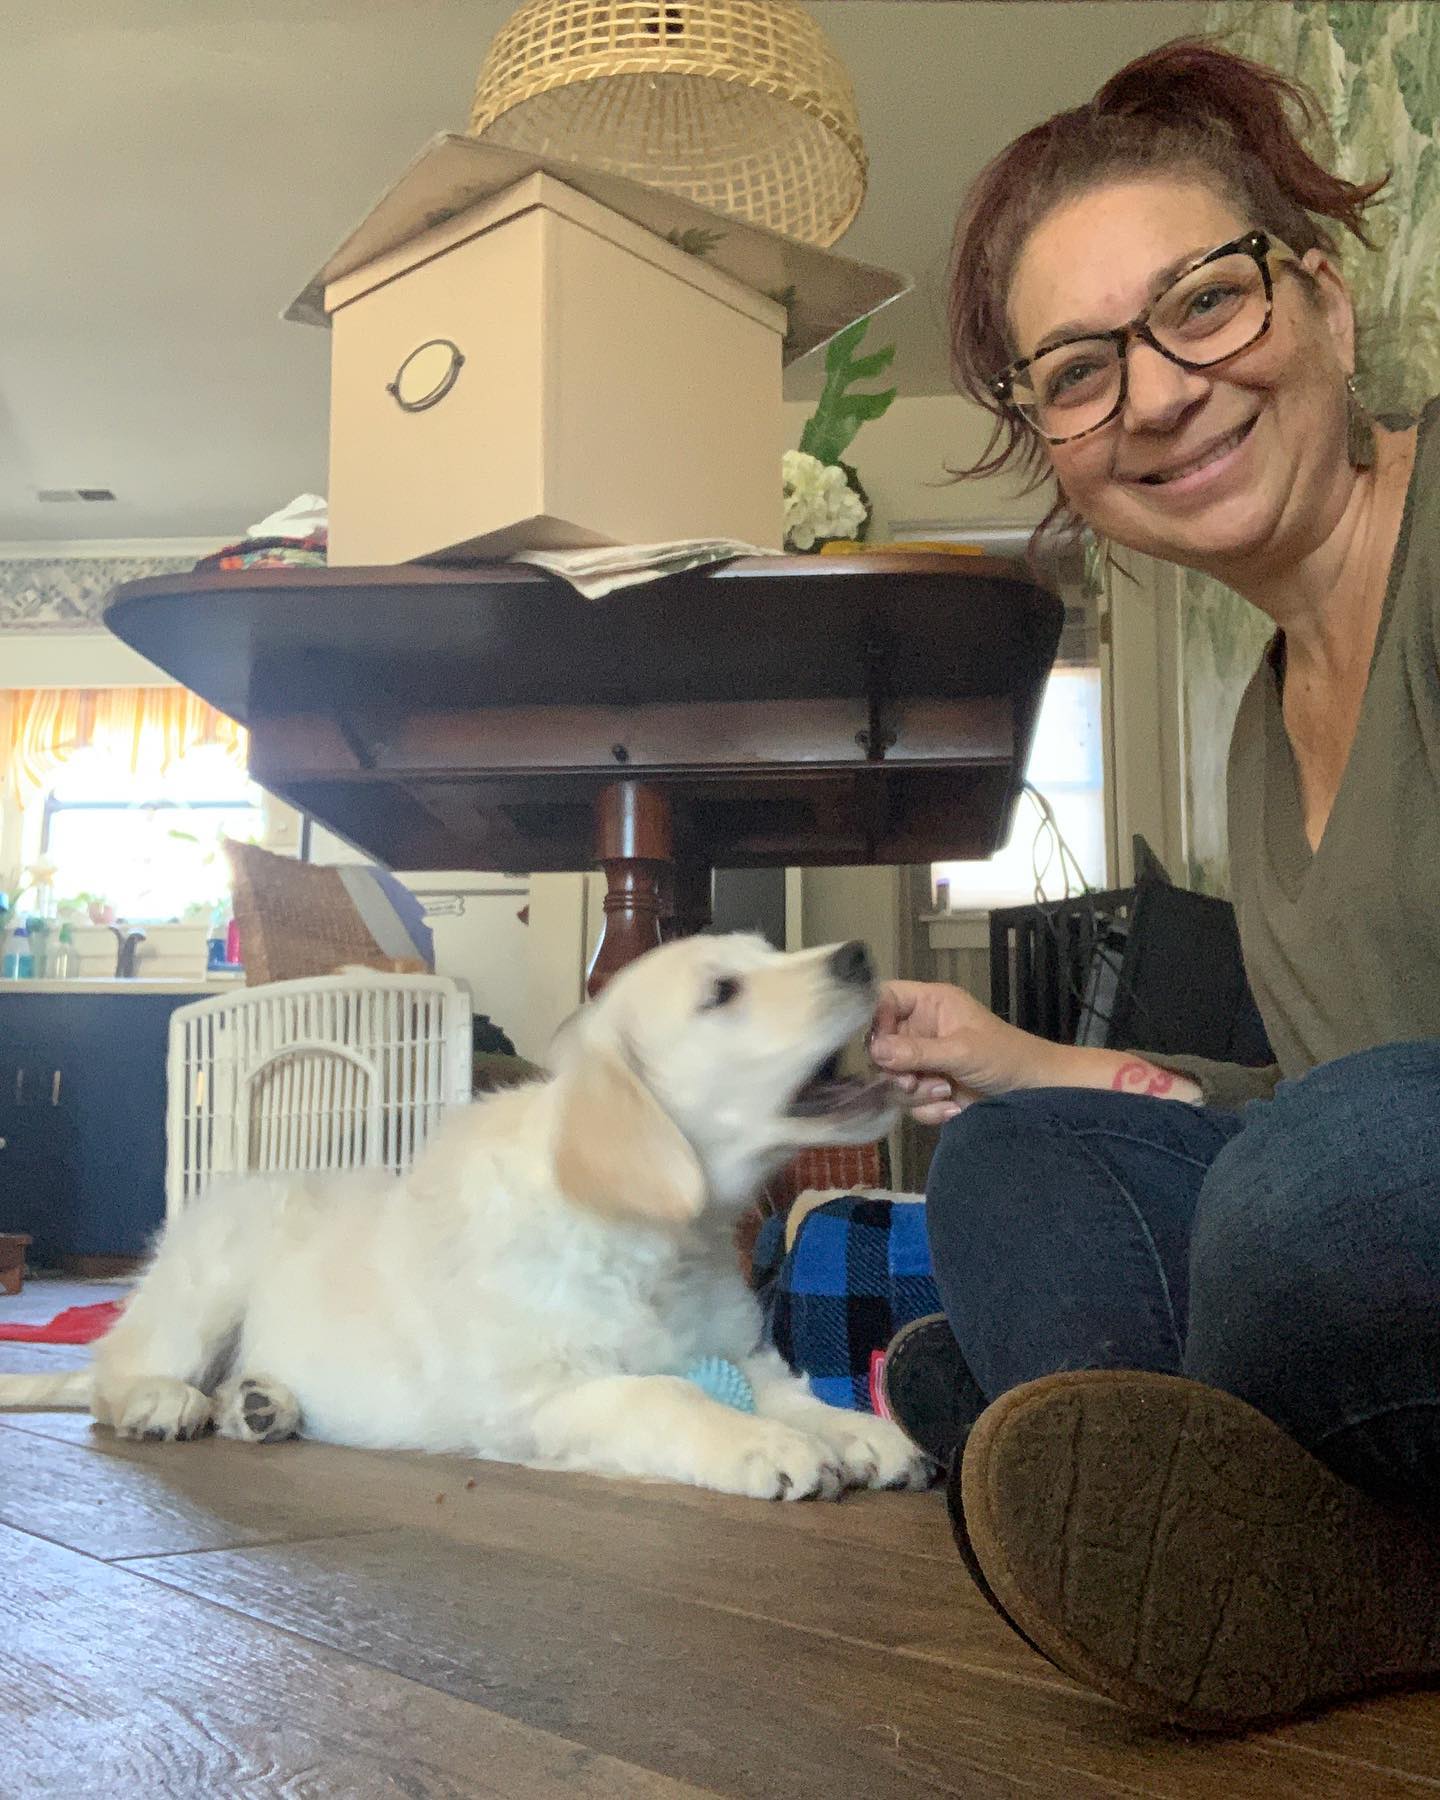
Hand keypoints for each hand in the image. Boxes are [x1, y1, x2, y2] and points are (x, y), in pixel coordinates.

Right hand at [868, 981, 1057, 1123]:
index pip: (885, 999)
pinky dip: (928, 1109)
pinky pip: (908, 1102)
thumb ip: (917, 1051)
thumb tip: (875, 1051)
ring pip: (892, 1079)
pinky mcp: (929, 1089)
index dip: (874, 1018)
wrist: (1035, 1093)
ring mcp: (924, 1061)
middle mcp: (921, 1029)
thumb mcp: (962, 1051)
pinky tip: (952, 1108)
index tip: (879, 1045)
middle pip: (881, 1046)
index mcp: (930, 1004)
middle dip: (896, 1070)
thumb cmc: (1005, 1057)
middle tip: (910, 1082)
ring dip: (915, 1093)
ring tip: (945, 1092)